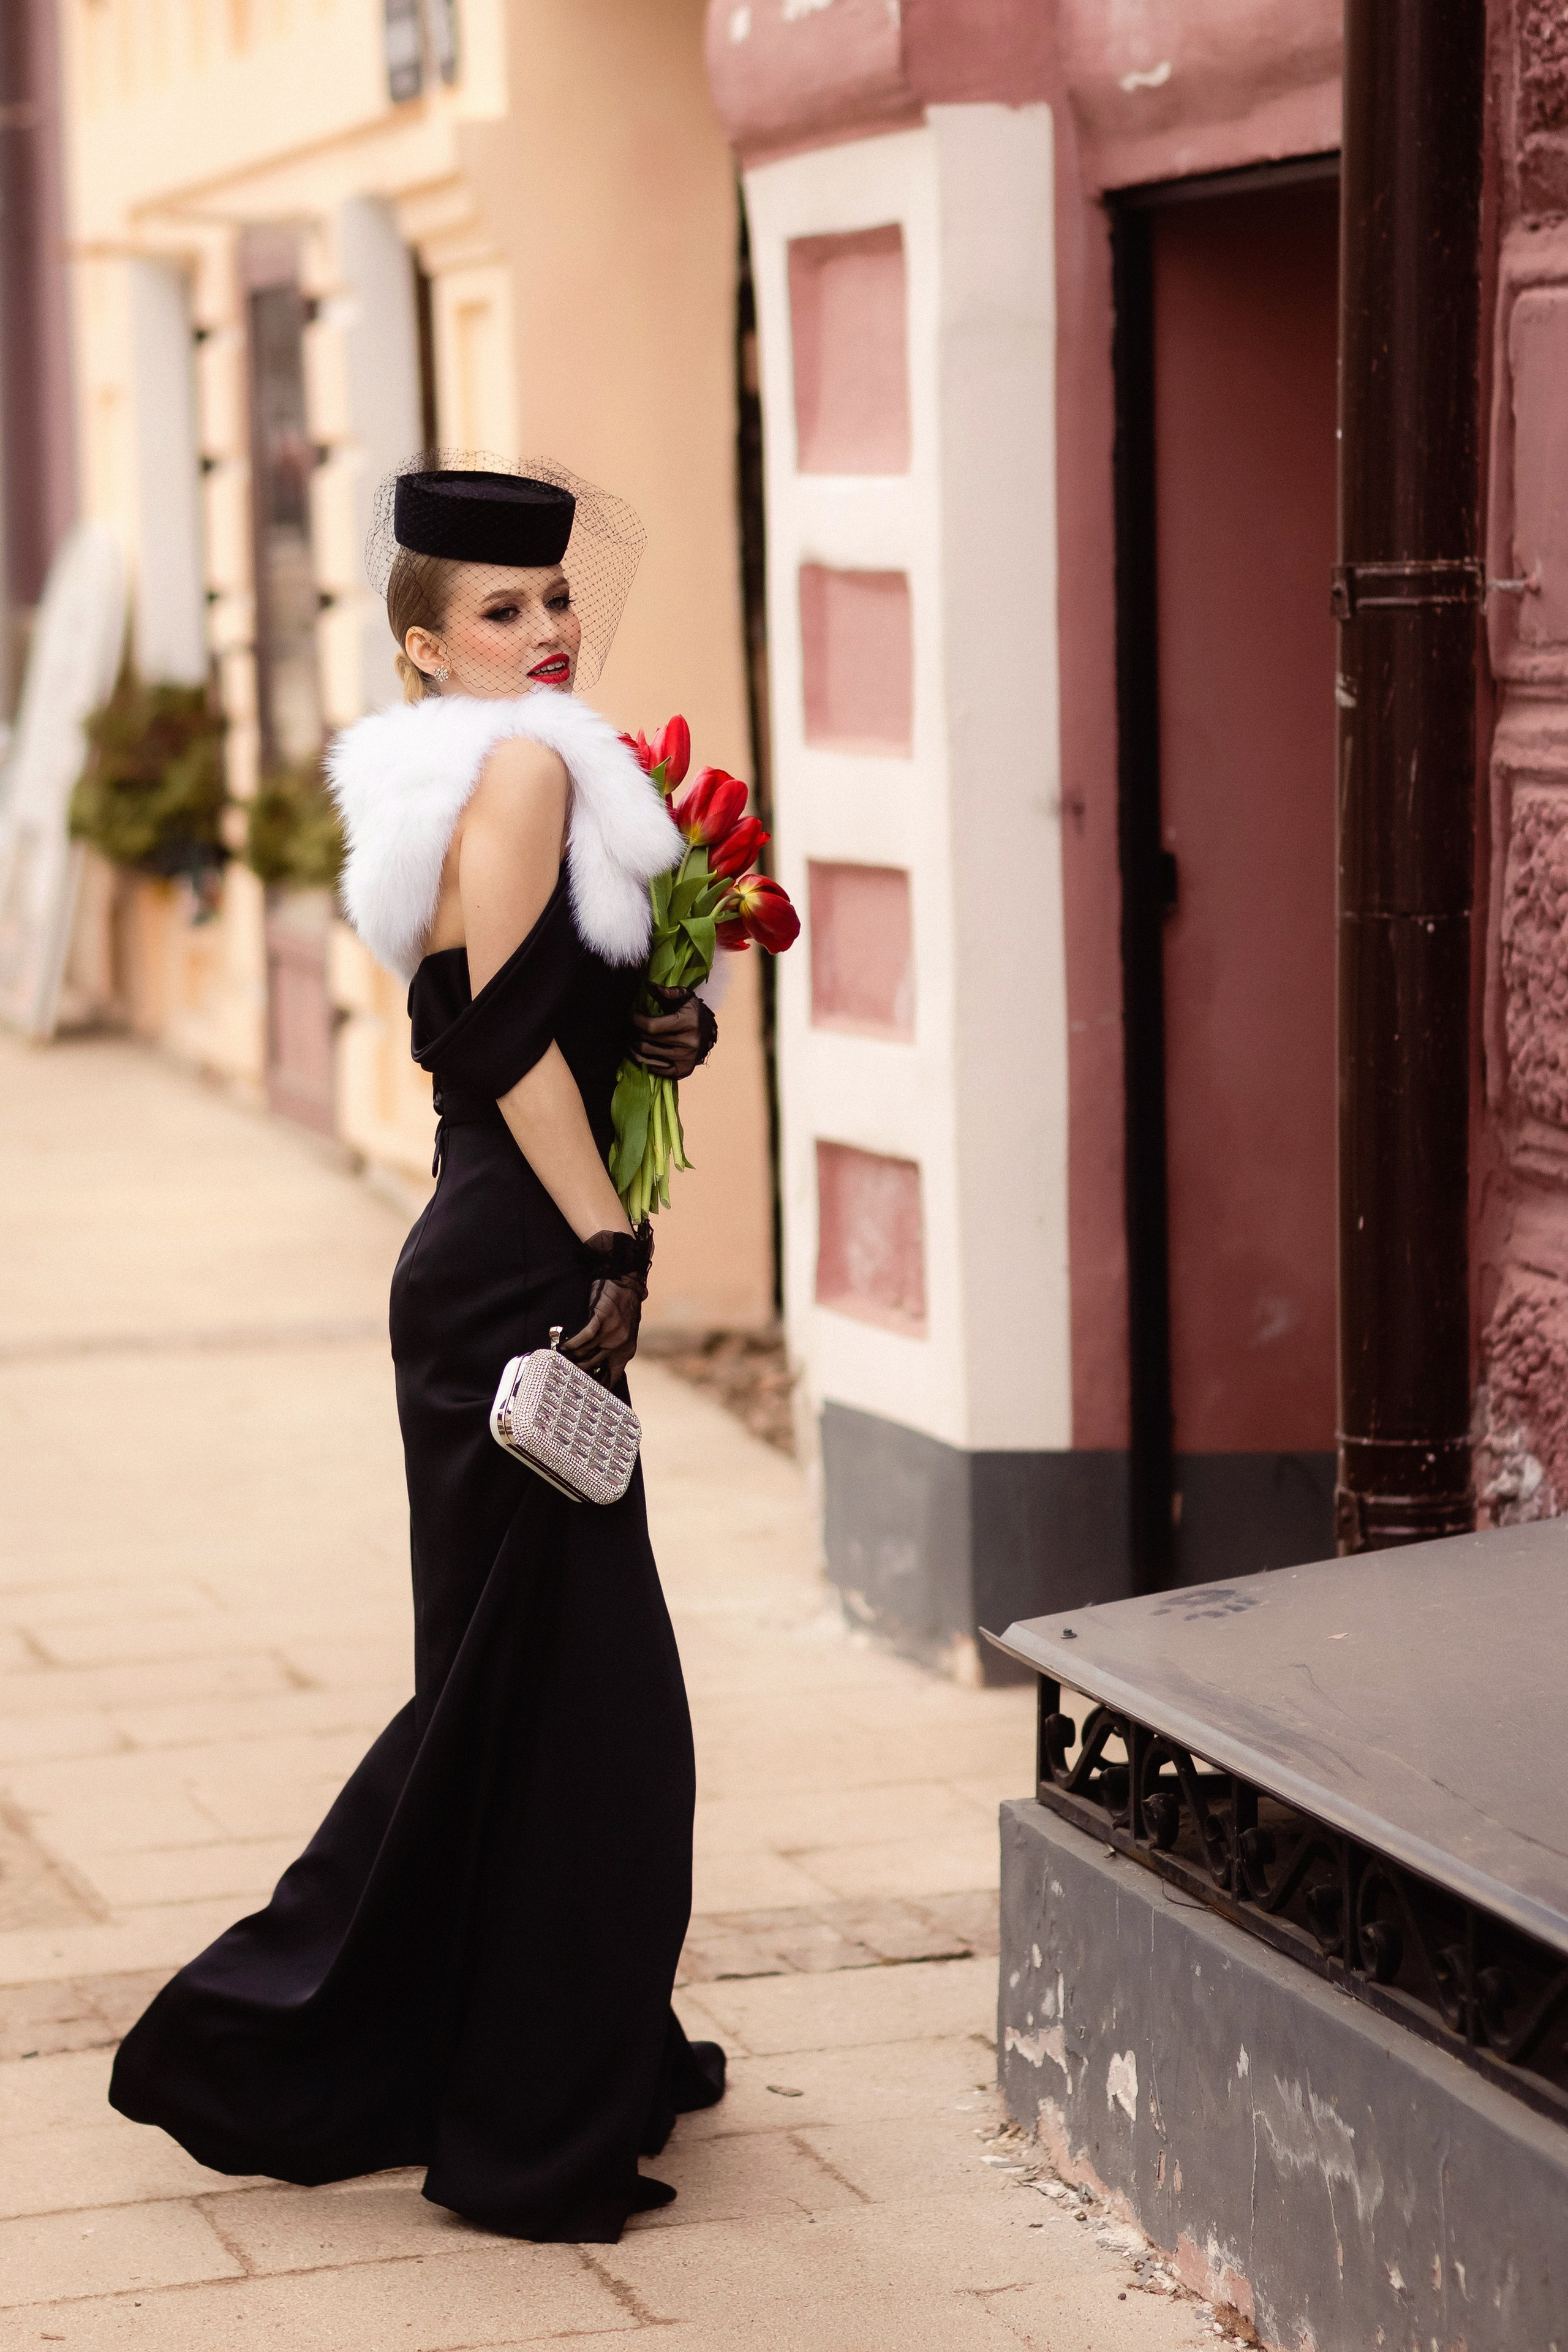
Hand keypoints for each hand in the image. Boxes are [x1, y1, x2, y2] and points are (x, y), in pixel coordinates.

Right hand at [559, 1224, 652, 1384]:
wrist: (626, 1279)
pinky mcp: (601, 1320)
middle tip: (562, 1377)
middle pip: (593, 1367)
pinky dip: (570, 1344)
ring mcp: (612, 1333)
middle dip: (577, 1373)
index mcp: (626, 1350)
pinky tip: (560, 1348)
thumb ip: (614, 1346)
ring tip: (557, 1362)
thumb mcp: (624, 1330)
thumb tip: (597, 1364)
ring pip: (585, 1354)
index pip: (611, 1377)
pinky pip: (582, 1338)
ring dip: (570, 1359)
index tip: (583, 1395)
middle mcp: (620, 1345)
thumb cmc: (622, 1304)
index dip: (597, 1388)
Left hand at [629, 984, 716, 1077]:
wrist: (709, 1032)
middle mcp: (688, 1043)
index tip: (630, 1015)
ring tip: (629, 1039)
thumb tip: (649, 986)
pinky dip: (642, 1062)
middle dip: (633, 1033)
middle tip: (629, 1028)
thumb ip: (667, 991)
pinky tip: (637, 1052)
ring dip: (633, 1047)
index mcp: (688, 1023)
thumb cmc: (692, 1012)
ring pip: (647, 1057)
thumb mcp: (684, 996)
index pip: (652, 1026)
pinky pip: (655, 1069)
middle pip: (647, 1042)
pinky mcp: (683, 1070)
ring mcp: (685, 1059)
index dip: (635, 1020)